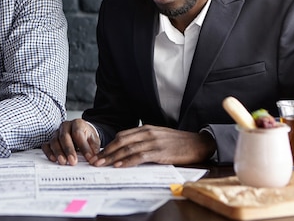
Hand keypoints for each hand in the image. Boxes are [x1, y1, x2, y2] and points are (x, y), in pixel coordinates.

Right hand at [41, 119, 100, 164]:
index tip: (88, 157)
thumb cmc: (87, 137)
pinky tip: (53, 159)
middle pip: (64, 136)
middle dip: (68, 150)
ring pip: (54, 141)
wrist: (82, 133)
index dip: (83, 146)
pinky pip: (46, 145)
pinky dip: (48, 152)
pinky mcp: (51, 140)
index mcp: (77, 123)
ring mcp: (57, 133)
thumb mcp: (94, 141)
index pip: (78, 133)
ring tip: (63, 162)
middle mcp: (65, 126)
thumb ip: (93, 149)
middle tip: (73, 161)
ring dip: (58, 152)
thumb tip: (92, 159)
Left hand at [89, 125, 215, 167]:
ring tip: (103, 164)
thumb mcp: (159, 136)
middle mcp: (147, 133)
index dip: (110, 144)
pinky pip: (140, 156)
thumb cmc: (178, 142)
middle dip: (107, 151)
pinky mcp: (159, 152)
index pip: (122, 135)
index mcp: (146, 128)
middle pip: (121, 141)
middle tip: (96, 160)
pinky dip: (128, 161)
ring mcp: (153, 142)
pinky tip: (119, 165)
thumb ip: (145, 139)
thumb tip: (130, 149)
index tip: (100, 153)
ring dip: (113, 157)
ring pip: (128, 149)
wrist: (197, 143)